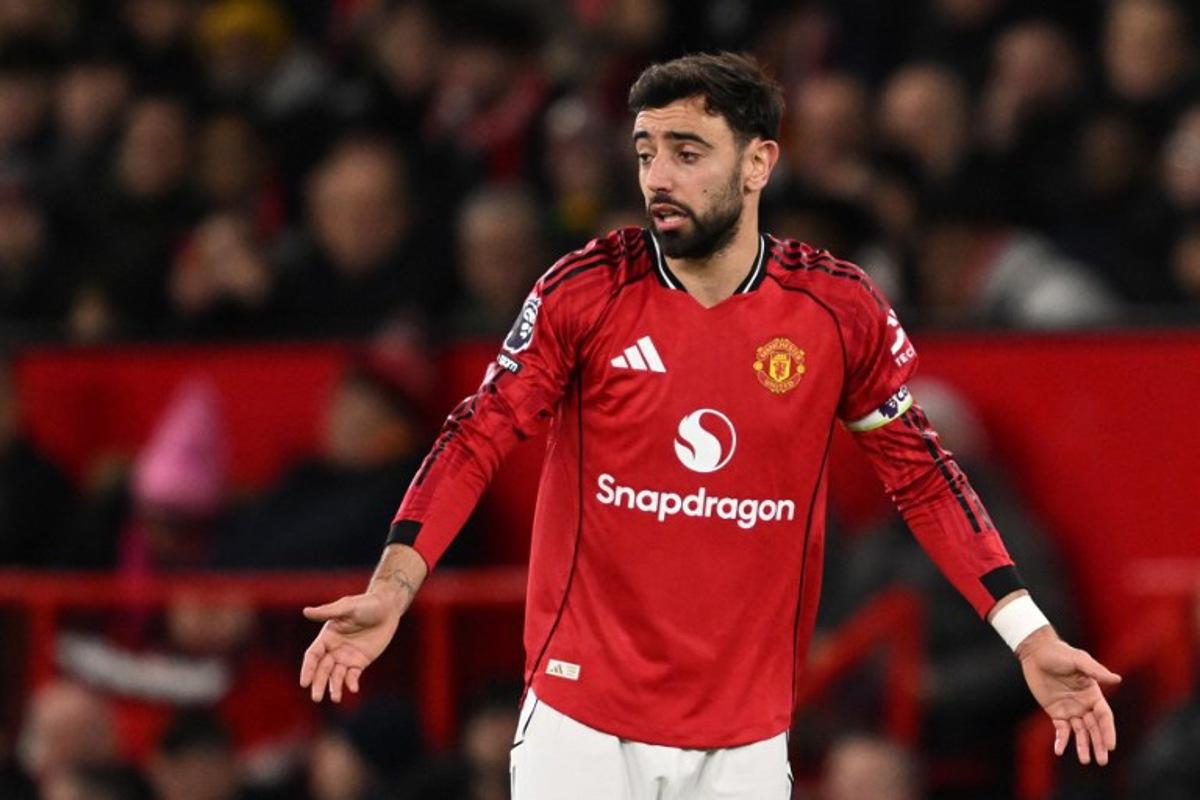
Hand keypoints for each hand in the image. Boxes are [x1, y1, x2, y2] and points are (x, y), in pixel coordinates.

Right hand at [300, 592, 401, 702]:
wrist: (387, 609)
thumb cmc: (365, 604)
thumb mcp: (347, 607)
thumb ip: (327, 612)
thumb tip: (306, 611)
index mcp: (327, 637)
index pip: (313, 656)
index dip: (308, 669)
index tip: (304, 682)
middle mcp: (333, 649)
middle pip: (322, 670)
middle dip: (318, 683)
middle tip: (316, 698)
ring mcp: (346, 657)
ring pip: (336, 676)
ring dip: (334, 687)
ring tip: (336, 698)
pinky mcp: (360, 662)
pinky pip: (353, 676)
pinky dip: (351, 683)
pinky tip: (354, 689)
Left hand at [1017, 626, 1121, 764]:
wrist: (1036, 652)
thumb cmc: (1060, 653)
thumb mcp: (1078, 660)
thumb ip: (1096, 671)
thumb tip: (1117, 679)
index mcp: (1094, 694)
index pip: (1104, 716)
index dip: (1108, 731)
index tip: (1111, 745)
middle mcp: (1084, 705)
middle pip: (1094, 728)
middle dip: (1098, 744)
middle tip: (1102, 760)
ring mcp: (1070, 709)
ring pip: (1080, 732)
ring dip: (1082, 746)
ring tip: (1084, 760)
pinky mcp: (1055, 712)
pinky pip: (1061, 729)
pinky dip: (1061, 740)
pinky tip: (1059, 751)